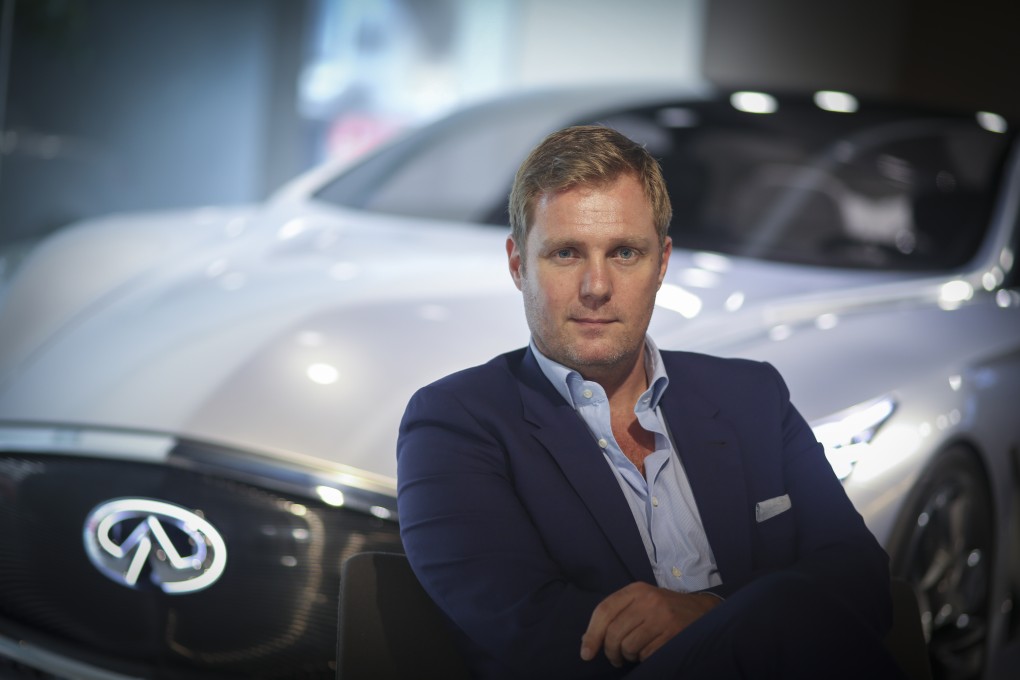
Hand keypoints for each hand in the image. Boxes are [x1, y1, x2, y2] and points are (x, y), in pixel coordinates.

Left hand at [580, 582, 719, 666]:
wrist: (701, 611)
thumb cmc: (663, 609)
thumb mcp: (640, 602)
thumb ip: (615, 615)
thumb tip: (586, 641)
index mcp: (636, 590)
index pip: (604, 611)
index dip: (592, 634)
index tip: (586, 653)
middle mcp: (648, 601)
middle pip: (614, 633)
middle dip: (610, 651)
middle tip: (614, 658)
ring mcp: (662, 617)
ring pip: (629, 646)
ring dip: (628, 656)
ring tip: (634, 652)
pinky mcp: (674, 634)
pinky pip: (646, 654)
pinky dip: (644, 658)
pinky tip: (650, 651)